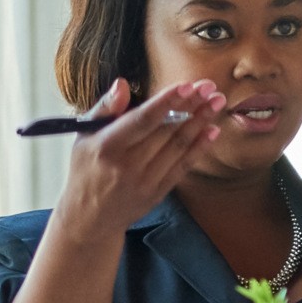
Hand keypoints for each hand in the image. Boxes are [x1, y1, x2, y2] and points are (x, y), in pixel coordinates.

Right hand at [46, 75, 233, 243]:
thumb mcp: (84, 136)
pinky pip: (182, 166)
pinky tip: (213, 130)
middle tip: (210, 86)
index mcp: (108, 146)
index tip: (187, 85)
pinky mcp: (157, 193)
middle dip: (191, 106)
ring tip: (217, 102)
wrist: (89, 218)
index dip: (166, 102)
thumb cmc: (86, 169)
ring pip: (178, 146)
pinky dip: (199, 147)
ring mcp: (145, 181)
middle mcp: (127, 165)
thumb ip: (105, 108)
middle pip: (166, 130)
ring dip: (201, 122)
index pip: (142, 120)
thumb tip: (122, 84)